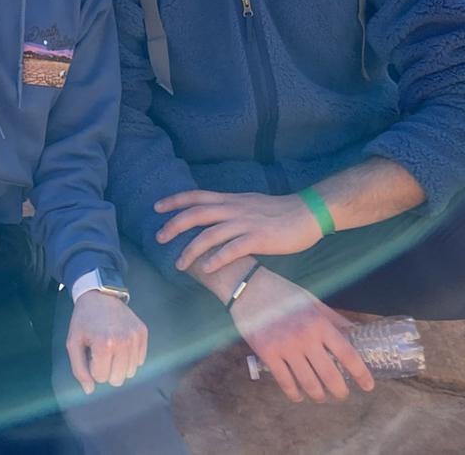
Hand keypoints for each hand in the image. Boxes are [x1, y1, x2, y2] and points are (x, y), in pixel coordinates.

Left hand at [63, 291, 148, 393]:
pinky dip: (130, 357)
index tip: (90, 353)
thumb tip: (89, 391)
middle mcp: (123, 342)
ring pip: (131, 373)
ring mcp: (135, 337)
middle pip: (118, 379)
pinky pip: (139, 361)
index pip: (101, 378)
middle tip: (101, 353)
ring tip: (111, 348)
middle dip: (107, 370)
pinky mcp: (143, 333)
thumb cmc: (84, 320)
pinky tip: (121, 344)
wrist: (99, 294)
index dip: (93, 367)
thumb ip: (79, 369)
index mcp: (104, 345)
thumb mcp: (73, 342)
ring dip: (119, 365)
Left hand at [154, 188, 322, 273]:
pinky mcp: (258, 238)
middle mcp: (234, 209)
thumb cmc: (279, 211)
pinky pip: (232, 248)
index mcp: (231, 200)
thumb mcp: (249, 203)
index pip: (197, 196)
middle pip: (197, 214)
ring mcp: (245, 223)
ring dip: (191, 249)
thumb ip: (230, 208)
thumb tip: (213, 214)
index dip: (175, 200)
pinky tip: (207, 268)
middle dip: (174, 225)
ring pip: (210, 234)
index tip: (157, 207)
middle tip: (159, 237)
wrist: (307, 213)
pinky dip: (217, 258)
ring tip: (179, 264)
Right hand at [226, 269, 373, 404]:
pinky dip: (294, 394)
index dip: (361, 373)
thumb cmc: (283, 293)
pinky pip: (285, 382)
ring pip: (308, 383)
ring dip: (318, 395)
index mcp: (319, 323)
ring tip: (321, 396)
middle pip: (330, 376)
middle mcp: (305, 337)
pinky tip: (298, 395)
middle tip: (343, 395)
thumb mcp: (312, 301)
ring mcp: (285, 347)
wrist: (248, 287)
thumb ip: (333, 319)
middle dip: (340, 391)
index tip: (368, 385)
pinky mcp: (267, 354)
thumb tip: (355, 333)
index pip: (348, 354)